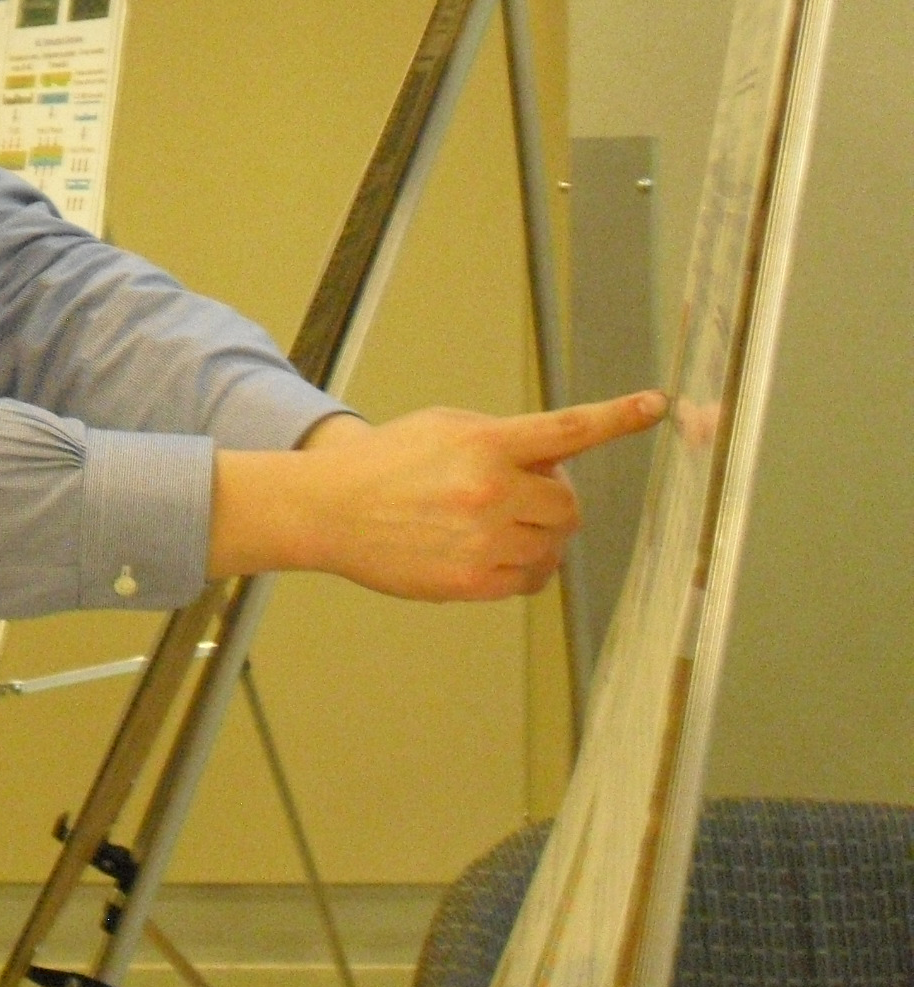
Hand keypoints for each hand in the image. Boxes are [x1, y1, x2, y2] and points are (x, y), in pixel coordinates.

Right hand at [210, 391, 667, 601]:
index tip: (655, 404)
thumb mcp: (446, 428)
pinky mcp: (474, 582)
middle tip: (519, 495)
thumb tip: (557, 465)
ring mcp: (484, 541)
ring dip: (539, 535)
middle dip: (554, 500)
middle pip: (569, 505)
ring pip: (555, 545)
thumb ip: (504, 439)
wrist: (332, 510)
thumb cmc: (389, 464)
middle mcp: (491, 492)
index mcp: (485, 444)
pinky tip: (487, 550)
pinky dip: (523, 566)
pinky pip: (532, 579)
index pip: (567, 429)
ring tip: (495, 523)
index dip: (617, 416)